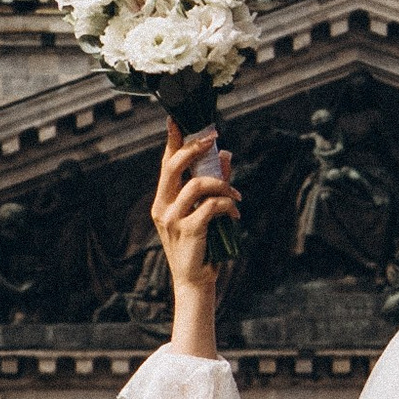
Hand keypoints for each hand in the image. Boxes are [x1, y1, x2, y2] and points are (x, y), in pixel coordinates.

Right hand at [151, 123, 239, 357]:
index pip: (165, 162)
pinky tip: (235, 212)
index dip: (172, 139)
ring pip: (197, 185)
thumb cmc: (201, 246)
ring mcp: (173, 219)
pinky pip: (210, 206)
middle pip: (173, 166)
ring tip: (236, 195)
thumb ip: (214, 183)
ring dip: (222, 185)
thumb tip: (226, 155)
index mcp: (163, 199)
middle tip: (214, 140)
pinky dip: (227, 205)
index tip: (178, 117)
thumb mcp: (206, 211)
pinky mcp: (188, 231)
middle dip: (194, 148)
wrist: (195, 281)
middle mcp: (163, 206)